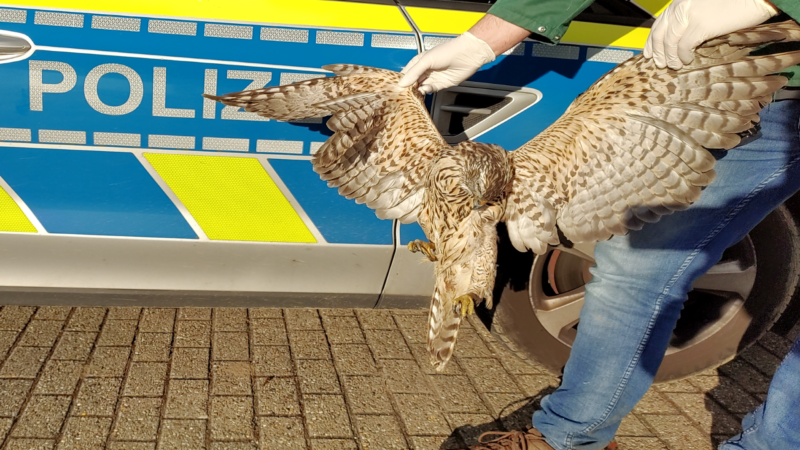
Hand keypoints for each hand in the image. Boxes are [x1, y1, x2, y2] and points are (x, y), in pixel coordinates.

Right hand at [398, 32, 495, 93]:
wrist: (467, 54)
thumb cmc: (447, 52)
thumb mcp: (426, 60)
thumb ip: (414, 73)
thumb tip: (402, 83)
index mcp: (420, 61)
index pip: (407, 73)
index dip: (402, 80)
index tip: (396, 88)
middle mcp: (426, 70)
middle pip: (413, 82)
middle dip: (408, 88)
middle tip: (402, 94)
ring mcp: (434, 77)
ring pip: (421, 87)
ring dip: (417, 91)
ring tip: (412, 94)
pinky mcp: (442, 84)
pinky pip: (431, 90)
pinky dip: (427, 91)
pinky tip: (424, 90)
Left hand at [643, 0, 778, 69]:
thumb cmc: (735, 1)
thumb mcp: (705, 5)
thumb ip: (690, 16)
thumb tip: (681, 35)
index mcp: (681, 1)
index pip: (660, 22)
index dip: (652, 40)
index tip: (649, 52)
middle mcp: (681, 6)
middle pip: (661, 33)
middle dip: (658, 51)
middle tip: (659, 64)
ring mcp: (690, 15)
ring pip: (670, 42)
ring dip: (670, 57)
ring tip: (673, 66)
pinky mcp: (701, 25)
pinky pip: (685, 46)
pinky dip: (684, 56)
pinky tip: (687, 60)